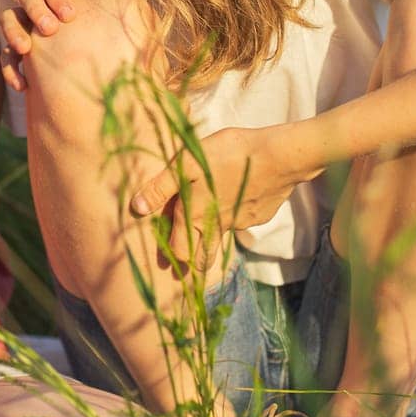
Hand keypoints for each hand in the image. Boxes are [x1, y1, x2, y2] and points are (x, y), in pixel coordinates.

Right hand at [0, 0, 129, 91]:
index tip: (70, 15)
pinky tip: (23, 85)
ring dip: (13, 33)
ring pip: (9, 19)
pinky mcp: (18, 48)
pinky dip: (11, 68)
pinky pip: (6, 55)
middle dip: (36, 11)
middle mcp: (38, 0)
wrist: (92, 47)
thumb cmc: (100, 17)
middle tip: (49, 29)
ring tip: (25, 49)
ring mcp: (24, 23)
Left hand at [128, 124, 321, 269]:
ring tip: (212, 207)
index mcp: (197, 217)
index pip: (180, 252)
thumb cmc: (227, 155)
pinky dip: (238, 210)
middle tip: (187, 254)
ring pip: (224, 234)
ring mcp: (243, 223)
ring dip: (215, 229)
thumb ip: (160, 188)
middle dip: (194, 260)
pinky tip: (240, 188)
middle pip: (204, 258)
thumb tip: (136, 208)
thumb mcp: (185, 164)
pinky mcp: (261, 214)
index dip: (171, 255)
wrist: (279, 156)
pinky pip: (244, 218)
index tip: (166, 255)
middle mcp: (219, 227)